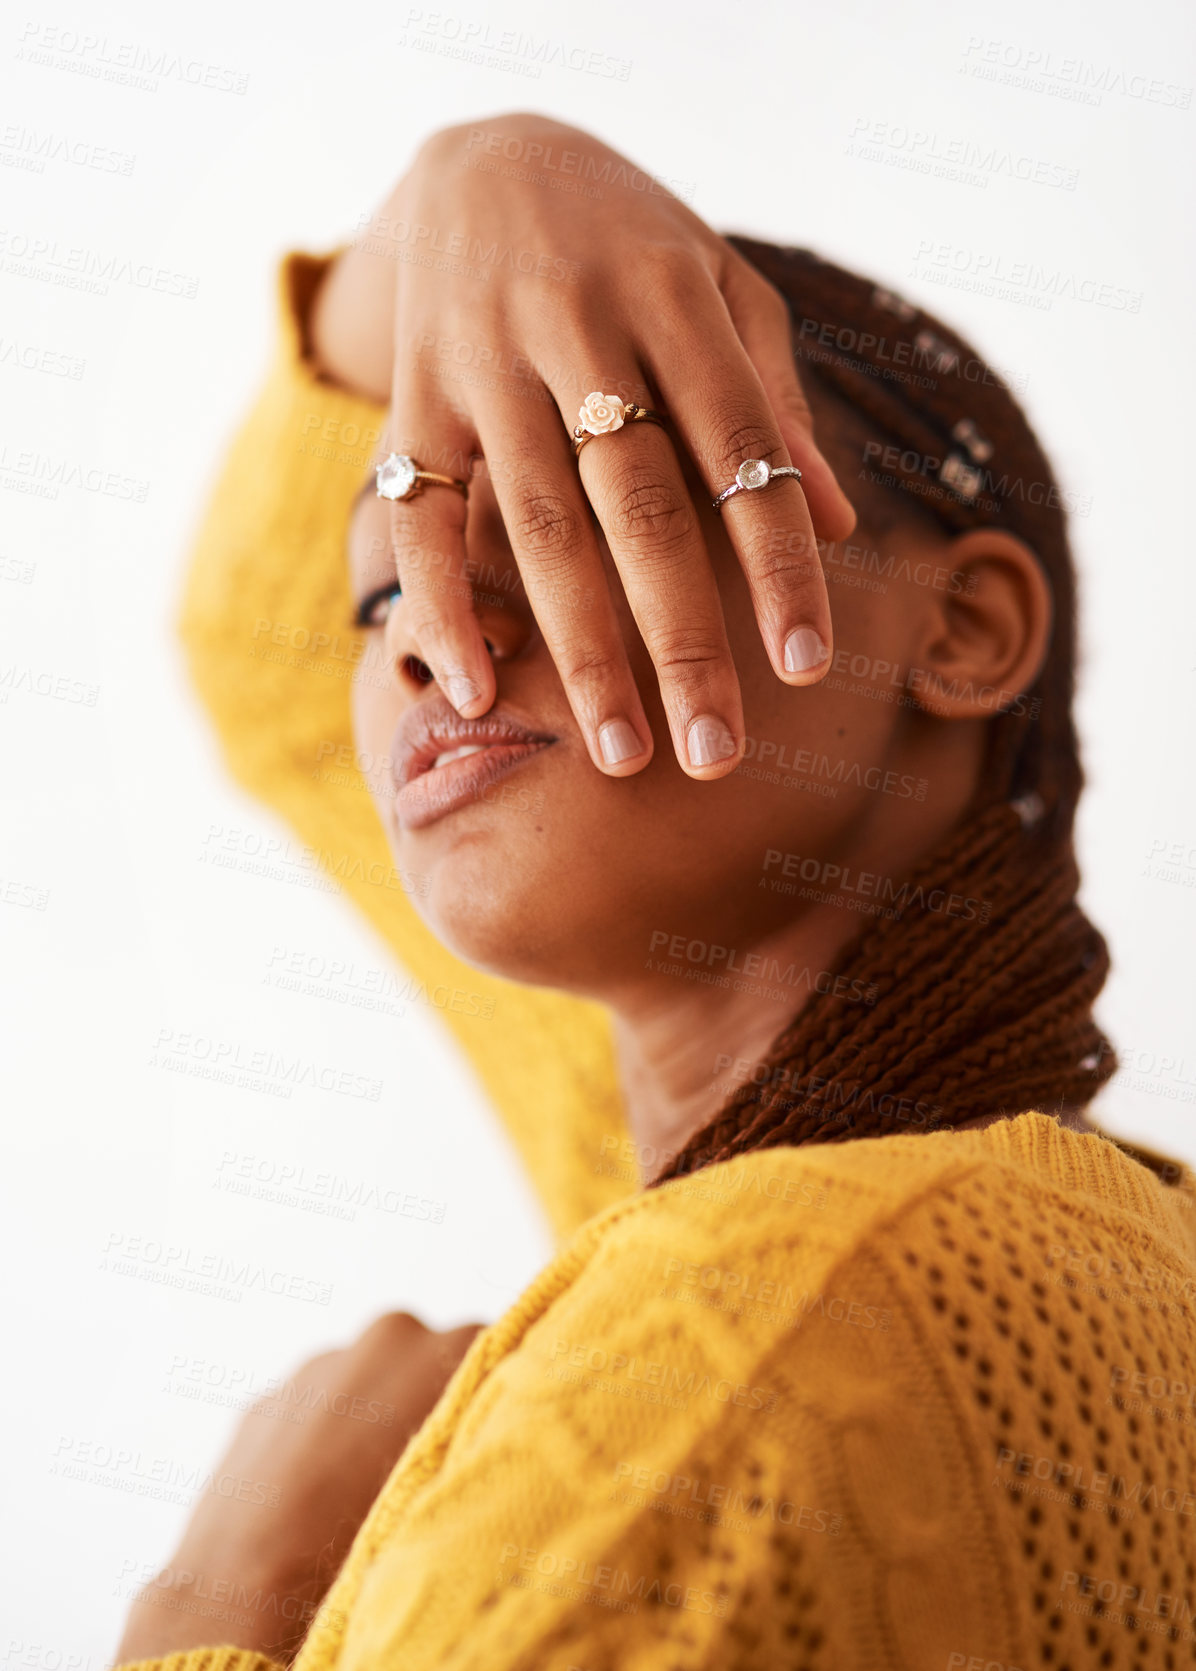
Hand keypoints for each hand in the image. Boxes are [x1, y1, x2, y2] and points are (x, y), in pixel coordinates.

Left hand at [115, 1314, 481, 1663]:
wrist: (254, 1588)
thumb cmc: (372, 1543)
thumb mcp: (458, 1488)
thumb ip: (480, 1435)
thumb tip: (496, 1431)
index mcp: (448, 1350)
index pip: (498, 1353)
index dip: (492, 1400)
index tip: (484, 1440)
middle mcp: (389, 1338)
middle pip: (427, 1360)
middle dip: (426, 1402)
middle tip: (424, 1473)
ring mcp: (320, 1365)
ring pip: (362, 1385)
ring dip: (366, 1422)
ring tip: (363, 1499)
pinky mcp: (266, 1400)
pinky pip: (306, 1413)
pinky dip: (313, 1444)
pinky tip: (313, 1506)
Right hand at [312, 114, 855, 780]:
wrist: (482, 159)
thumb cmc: (633, 242)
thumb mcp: (723, 287)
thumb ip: (774, 397)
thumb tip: (835, 520)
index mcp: (674, 295)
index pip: (741, 451)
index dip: (777, 563)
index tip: (809, 666)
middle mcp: (578, 326)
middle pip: (641, 507)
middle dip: (683, 640)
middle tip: (715, 755)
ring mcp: (487, 364)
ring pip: (539, 525)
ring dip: (581, 650)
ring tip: (622, 755)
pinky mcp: (416, 398)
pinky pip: (424, 516)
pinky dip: (439, 606)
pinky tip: (474, 690)